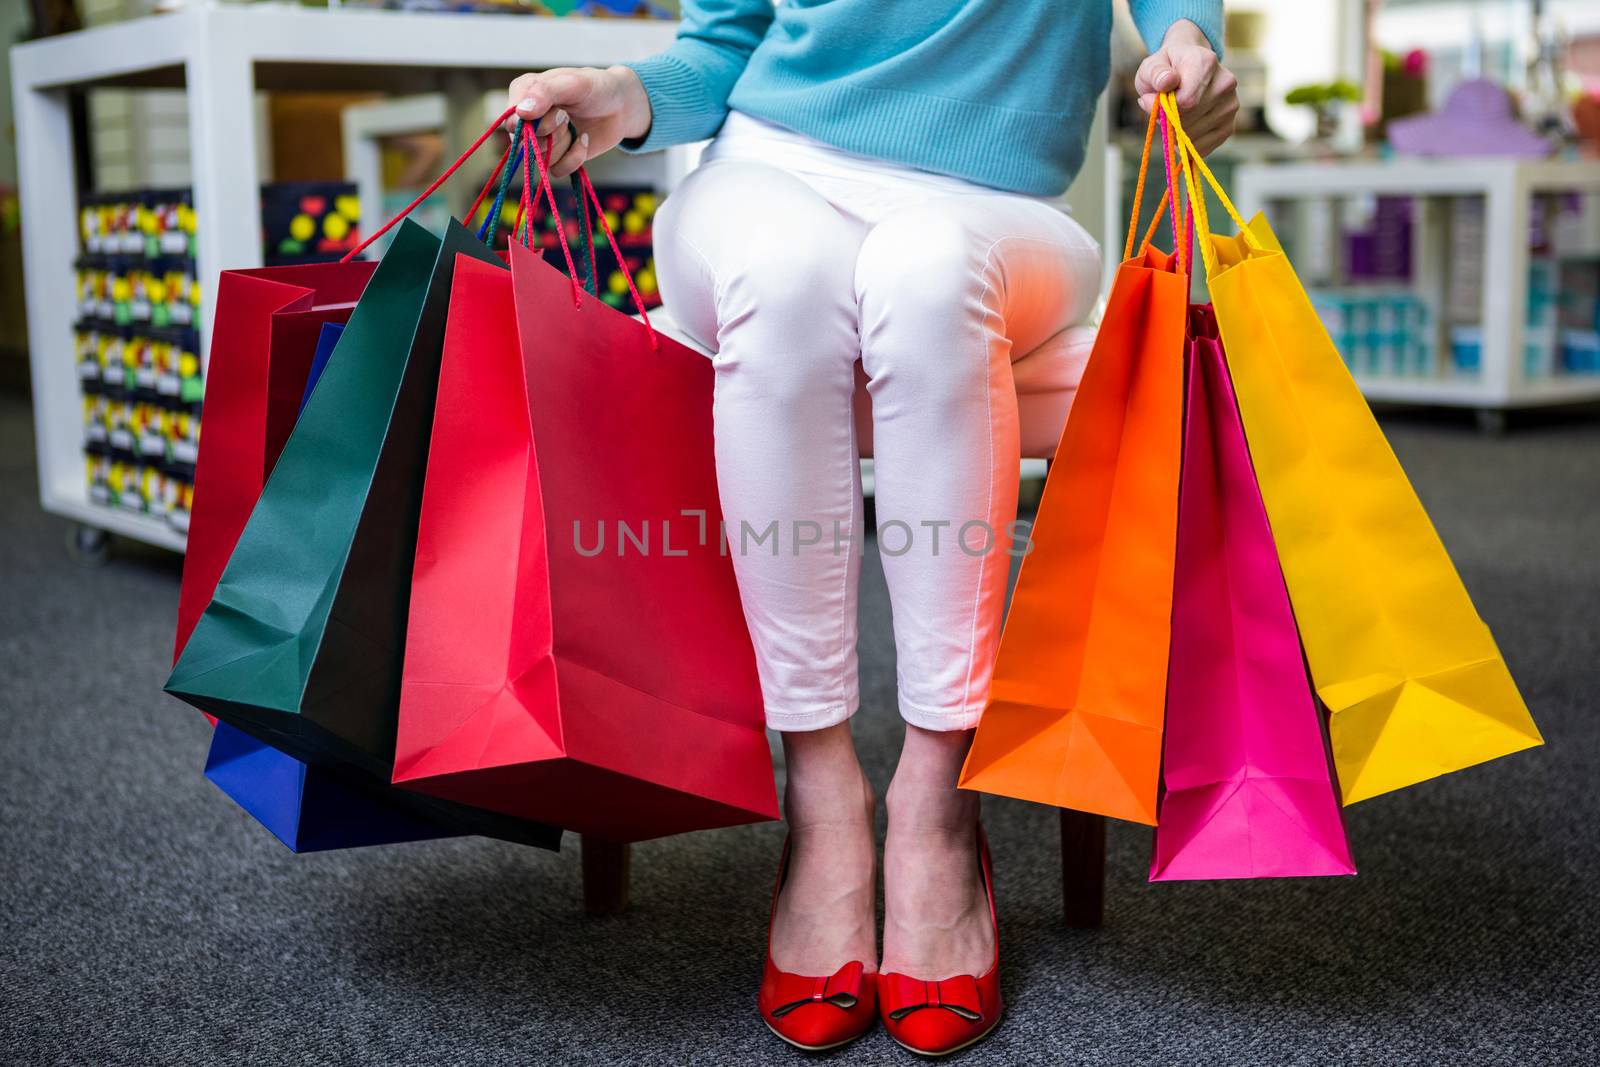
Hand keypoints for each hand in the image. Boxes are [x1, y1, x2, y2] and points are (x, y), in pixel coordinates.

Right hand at [504, 66, 652, 178]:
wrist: (621, 106)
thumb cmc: (596, 88)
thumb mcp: (574, 83)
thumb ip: (545, 92)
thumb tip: (520, 113)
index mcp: (524, 92)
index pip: (510, 119)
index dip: (531, 122)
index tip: (557, 111)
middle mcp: (528, 117)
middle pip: (524, 142)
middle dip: (551, 132)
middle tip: (566, 115)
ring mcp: (541, 139)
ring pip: (540, 158)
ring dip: (564, 144)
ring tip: (575, 126)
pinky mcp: (557, 157)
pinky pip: (556, 170)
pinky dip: (575, 158)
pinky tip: (583, 140)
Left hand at [1134, 20, 1238, 155]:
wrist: (1184, 72)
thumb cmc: (1165, 71)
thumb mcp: (1152, 66)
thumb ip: (1155, 74)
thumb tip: (1165, 84)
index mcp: (1206, 63)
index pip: (1187, 101)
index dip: (1165, 109)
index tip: (1151, 101)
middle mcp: (1225, 84)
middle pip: (1189, 120)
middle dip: (1168, 121)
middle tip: (1162, 110)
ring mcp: (1230, 107)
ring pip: (1193, 137)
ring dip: (1174, 134)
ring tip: (1174, 116)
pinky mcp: (1228, 127)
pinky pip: (1199, 150)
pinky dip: (1184, 146)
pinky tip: (1181, 130)